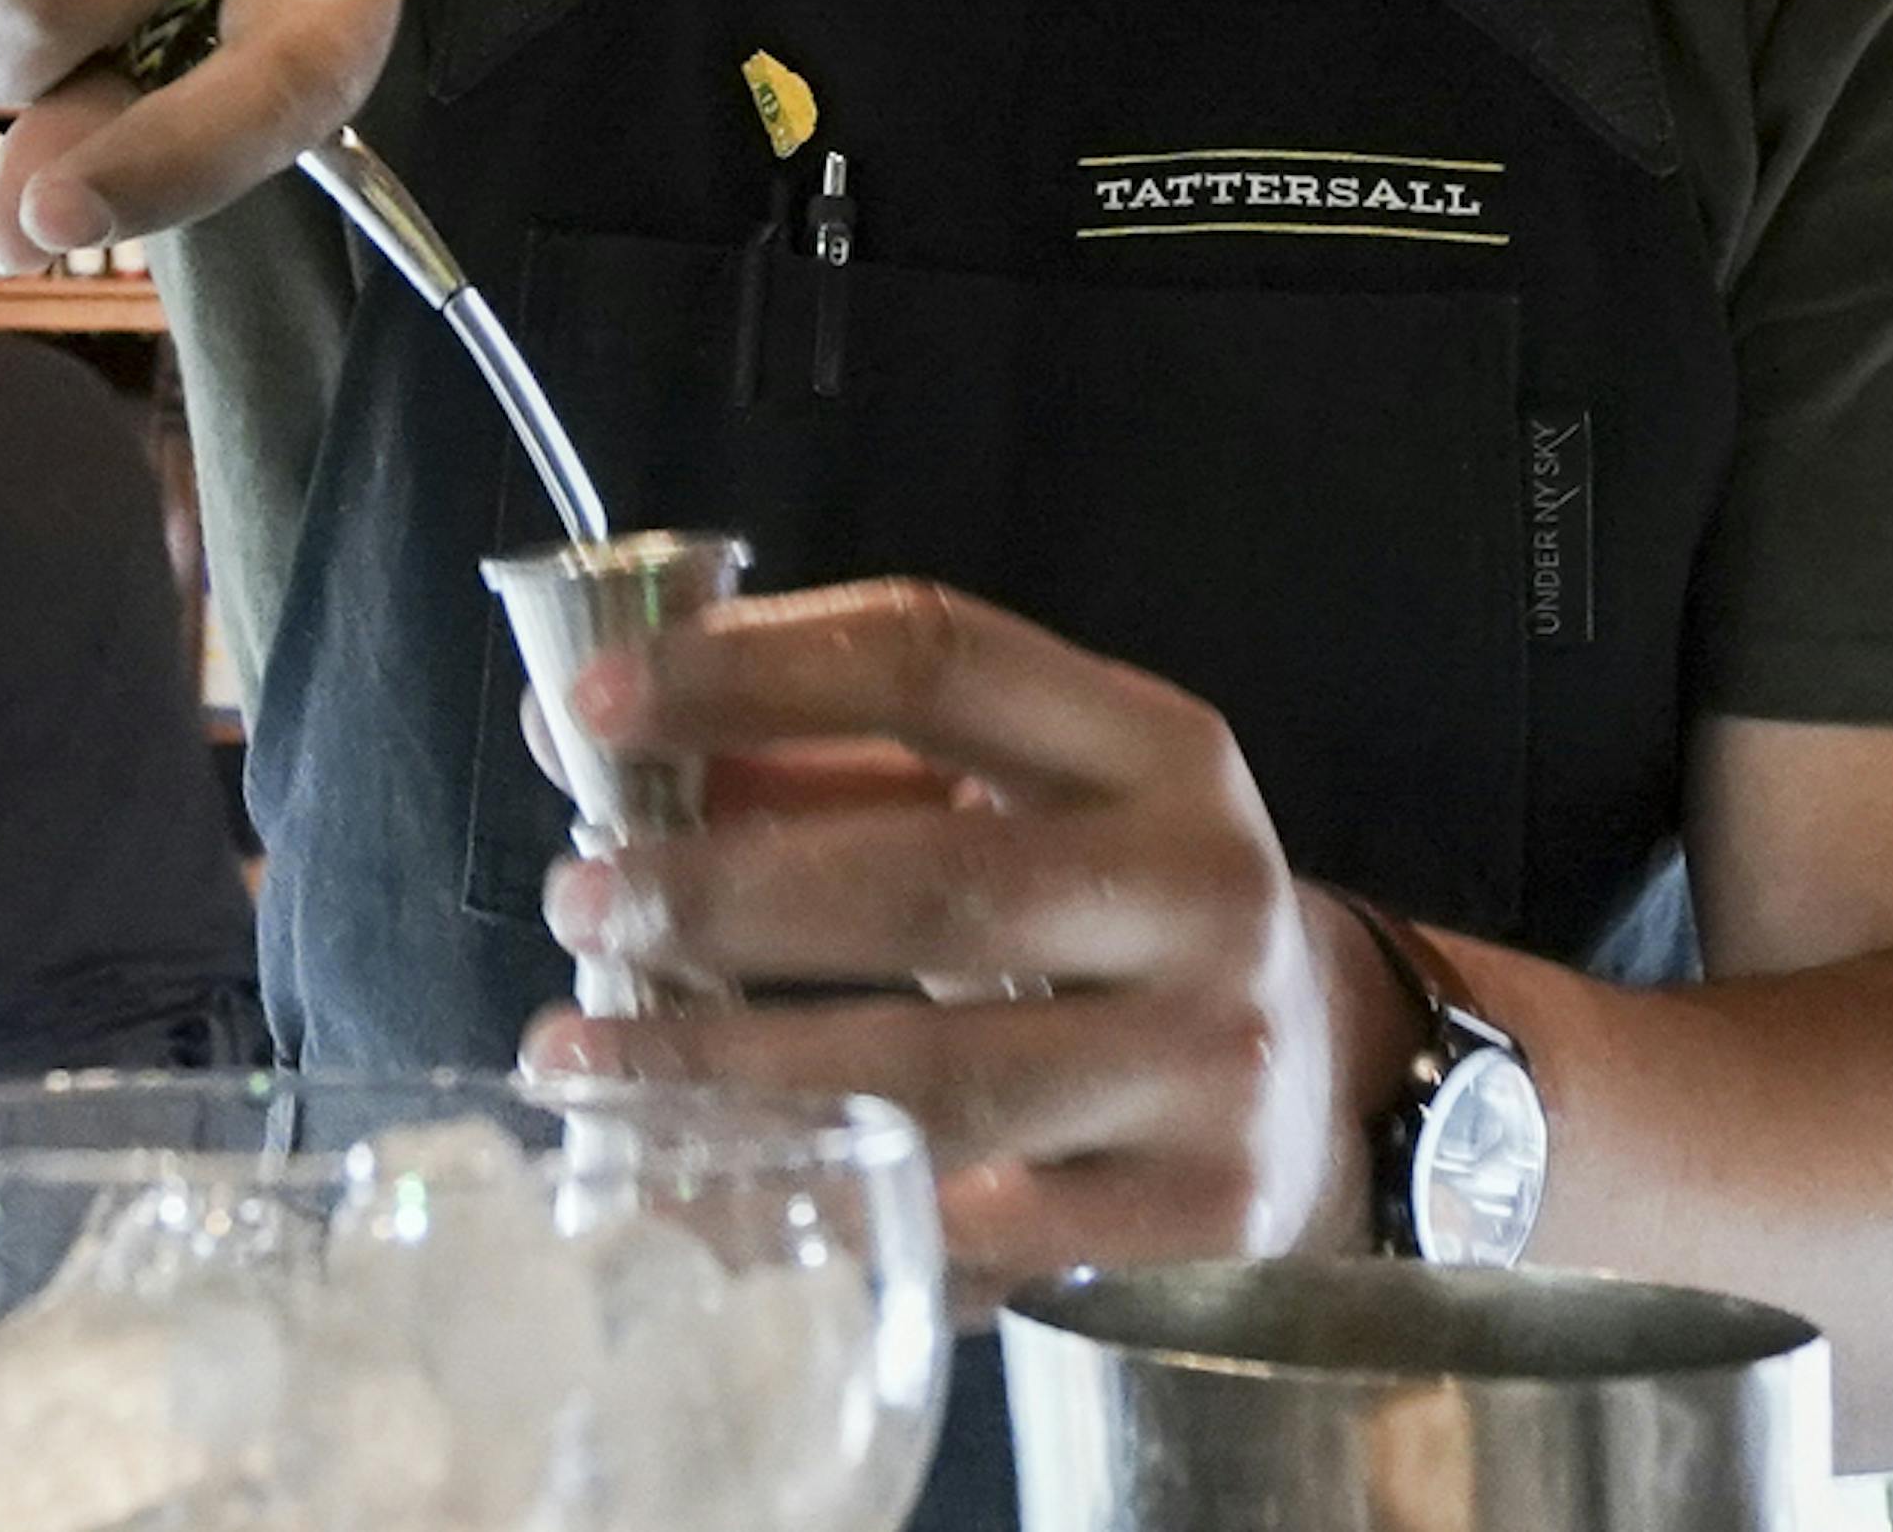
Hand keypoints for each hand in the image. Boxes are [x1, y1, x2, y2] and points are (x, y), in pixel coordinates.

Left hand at [521, 578, 1409, 1303]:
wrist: (1315, 1078)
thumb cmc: (1103, 902)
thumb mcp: (1007, 791)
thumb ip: (820, 759)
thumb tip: (585, 736)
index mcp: (1153, 743)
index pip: (937, 658)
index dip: (752, 672)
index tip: (591, 704)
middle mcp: (1199, 890)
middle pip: (933, 878)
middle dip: (725, 888)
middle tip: (580, 895)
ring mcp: (1204, 1066)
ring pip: (932, 1077)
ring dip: (724, 1063)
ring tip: (577, 1048)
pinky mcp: (1187, 1222)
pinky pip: (956, 1234)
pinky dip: (797, 1209)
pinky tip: (675, 1182)